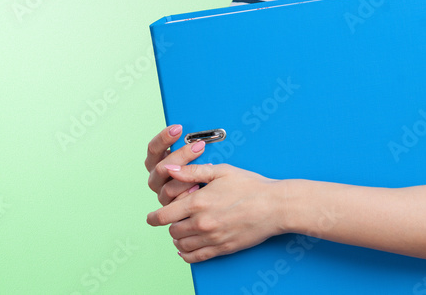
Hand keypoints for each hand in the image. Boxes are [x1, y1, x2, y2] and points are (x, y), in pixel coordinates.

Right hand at [145, 125, 207, 204]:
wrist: (205, 193)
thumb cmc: (197, 168)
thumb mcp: (191, 153)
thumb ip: (189, 145)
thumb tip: (196, 134)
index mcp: (156, 161)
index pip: (153, 148)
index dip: (164, 138)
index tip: (179, 128)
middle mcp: (156, 177)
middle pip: (160, 168)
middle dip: (181, 156)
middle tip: (199, 146)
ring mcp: (162, 193)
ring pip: (168, 187)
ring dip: (187, 178)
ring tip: (205, 168)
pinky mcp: (171, 207)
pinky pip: (178, 203)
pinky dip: (190, 193)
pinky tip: (201, 184)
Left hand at [146, 162, 284, 262]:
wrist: (275, 206)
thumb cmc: (251, 185)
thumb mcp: (220, 171)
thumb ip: (191, 171)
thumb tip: (170, 169)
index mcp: (198, 202)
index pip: (164, 215)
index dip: (153, 217)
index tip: (150, 217)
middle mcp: (202, 223)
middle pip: (172, 230)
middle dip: (169, 224)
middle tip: (174, 218)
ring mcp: (212, 238)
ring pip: (182, 245)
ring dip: (178, 238)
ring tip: (181, 231)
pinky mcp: (223, 249)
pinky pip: (196, 257)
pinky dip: (187, 254)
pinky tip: (186, 248)